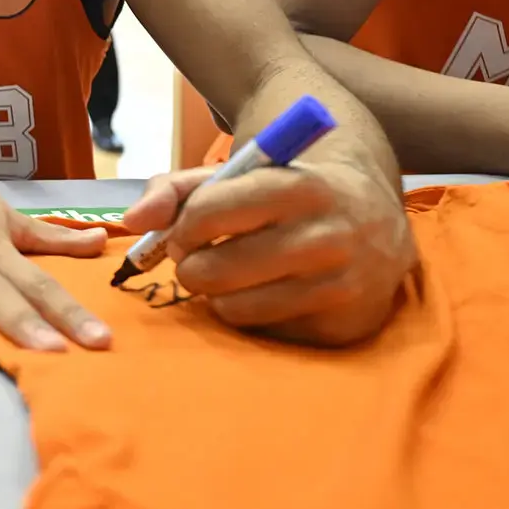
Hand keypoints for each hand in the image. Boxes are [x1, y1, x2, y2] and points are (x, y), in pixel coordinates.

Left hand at [121, 159, 416, 346]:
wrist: (375, 217)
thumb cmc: (288, 193)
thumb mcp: (241, 174)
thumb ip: (176, 189)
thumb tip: (132, 223)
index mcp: (299, 187)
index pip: (208, 213)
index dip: (182, 228)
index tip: (184, 233)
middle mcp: (328, 237)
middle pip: (215, 271)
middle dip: (191, 267)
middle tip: (199, 259)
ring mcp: (343, 287)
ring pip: (235, 310)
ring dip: (219, 296)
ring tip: (233, 276)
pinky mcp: (346, 328)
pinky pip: (267, 335)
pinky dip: (255, 317)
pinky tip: (271, 293)